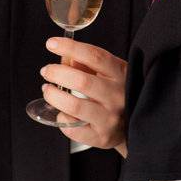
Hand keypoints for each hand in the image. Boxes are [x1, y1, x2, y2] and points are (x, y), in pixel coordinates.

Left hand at [39, 38, 129, 152]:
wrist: (134, 125)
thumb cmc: (117, 93)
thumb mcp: (110, 73)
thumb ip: (88, 63)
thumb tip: (65, 55)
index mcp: (121, 74)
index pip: (94, 56)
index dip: (71, 48)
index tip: (51, 44)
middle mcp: (117, 96)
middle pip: (82, 81)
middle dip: (57, 73)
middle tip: (46, 71)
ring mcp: (110, 118)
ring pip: (75, 106)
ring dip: (54, 96)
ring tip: (48, 90)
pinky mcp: (101, 137)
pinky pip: (74, 129)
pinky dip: (62, 118)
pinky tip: (62, 113)